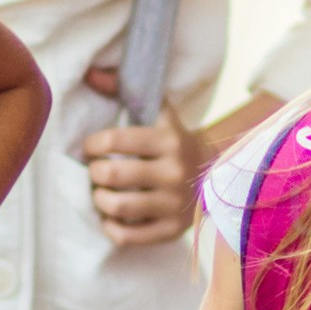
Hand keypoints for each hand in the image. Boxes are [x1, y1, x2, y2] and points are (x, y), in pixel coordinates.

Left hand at [75, 71, 199, 247]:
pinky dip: (111, 227)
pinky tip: (111, 216)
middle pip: (111, 175)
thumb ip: (125, 90)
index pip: (115, 140)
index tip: (92, 148)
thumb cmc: (176, 141)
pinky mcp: (172, 231)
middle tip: (96, 171)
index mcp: (170, 140)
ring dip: (99, 199)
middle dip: (94, 173)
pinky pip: (128, 236)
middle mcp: (174, 172)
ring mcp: (174, 204)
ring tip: (101, 193)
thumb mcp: (159, 112)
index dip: (92, 144)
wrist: (219, 175)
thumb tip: (91, 73)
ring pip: (117, 207)